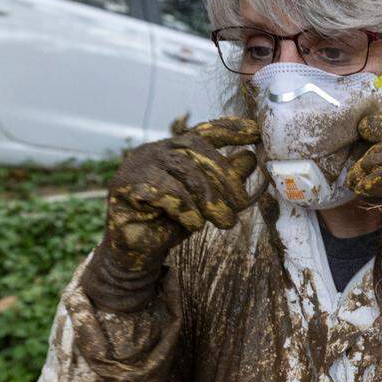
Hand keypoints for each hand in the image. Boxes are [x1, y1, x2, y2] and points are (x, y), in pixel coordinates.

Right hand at [101, 117, 260, 273]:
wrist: (138, 252)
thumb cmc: (171, 223)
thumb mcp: (206, 201)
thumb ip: (224, 180)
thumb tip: (250, 158)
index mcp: (174, 149)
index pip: (203, 132)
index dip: (230, 129)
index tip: (256, 130)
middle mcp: (155, 151)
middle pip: (197, 150)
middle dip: (225, 177)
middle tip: (242, 203)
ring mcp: (138, 165)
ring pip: (184, 171)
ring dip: (210, 198)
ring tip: (225, 221)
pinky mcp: (125, 185)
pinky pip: (166, 191)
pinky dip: (186, 209)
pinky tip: (193, 223)